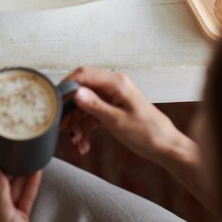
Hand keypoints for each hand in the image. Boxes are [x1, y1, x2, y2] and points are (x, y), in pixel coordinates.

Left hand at [0, 161, 44, 221]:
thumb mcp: (4, 216)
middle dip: (8, 166)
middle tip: (17, 147)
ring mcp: (4, 214)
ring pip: (13, 188)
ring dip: (21, 174)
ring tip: (29, 156)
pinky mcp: (18, 219)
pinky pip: (23, 197)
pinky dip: (30, 185)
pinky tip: (36, 172)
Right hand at [62, 67, 188, 164]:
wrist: (166, 147)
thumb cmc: (148, 133)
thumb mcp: (117, 121)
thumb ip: (95, 106)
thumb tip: (75, 92)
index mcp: (115, 83)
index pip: (83, 74)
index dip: (66, 86)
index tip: (55, 102)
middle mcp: (112, 86)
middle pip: (81, 91)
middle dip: (71, 111)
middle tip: (63, 128)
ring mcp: (111, 97)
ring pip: (84, 105)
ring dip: (77, 124)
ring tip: (78, 142)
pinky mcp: (111, 109)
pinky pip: (91, 115)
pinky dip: (85, 128)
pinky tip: (84, 144)